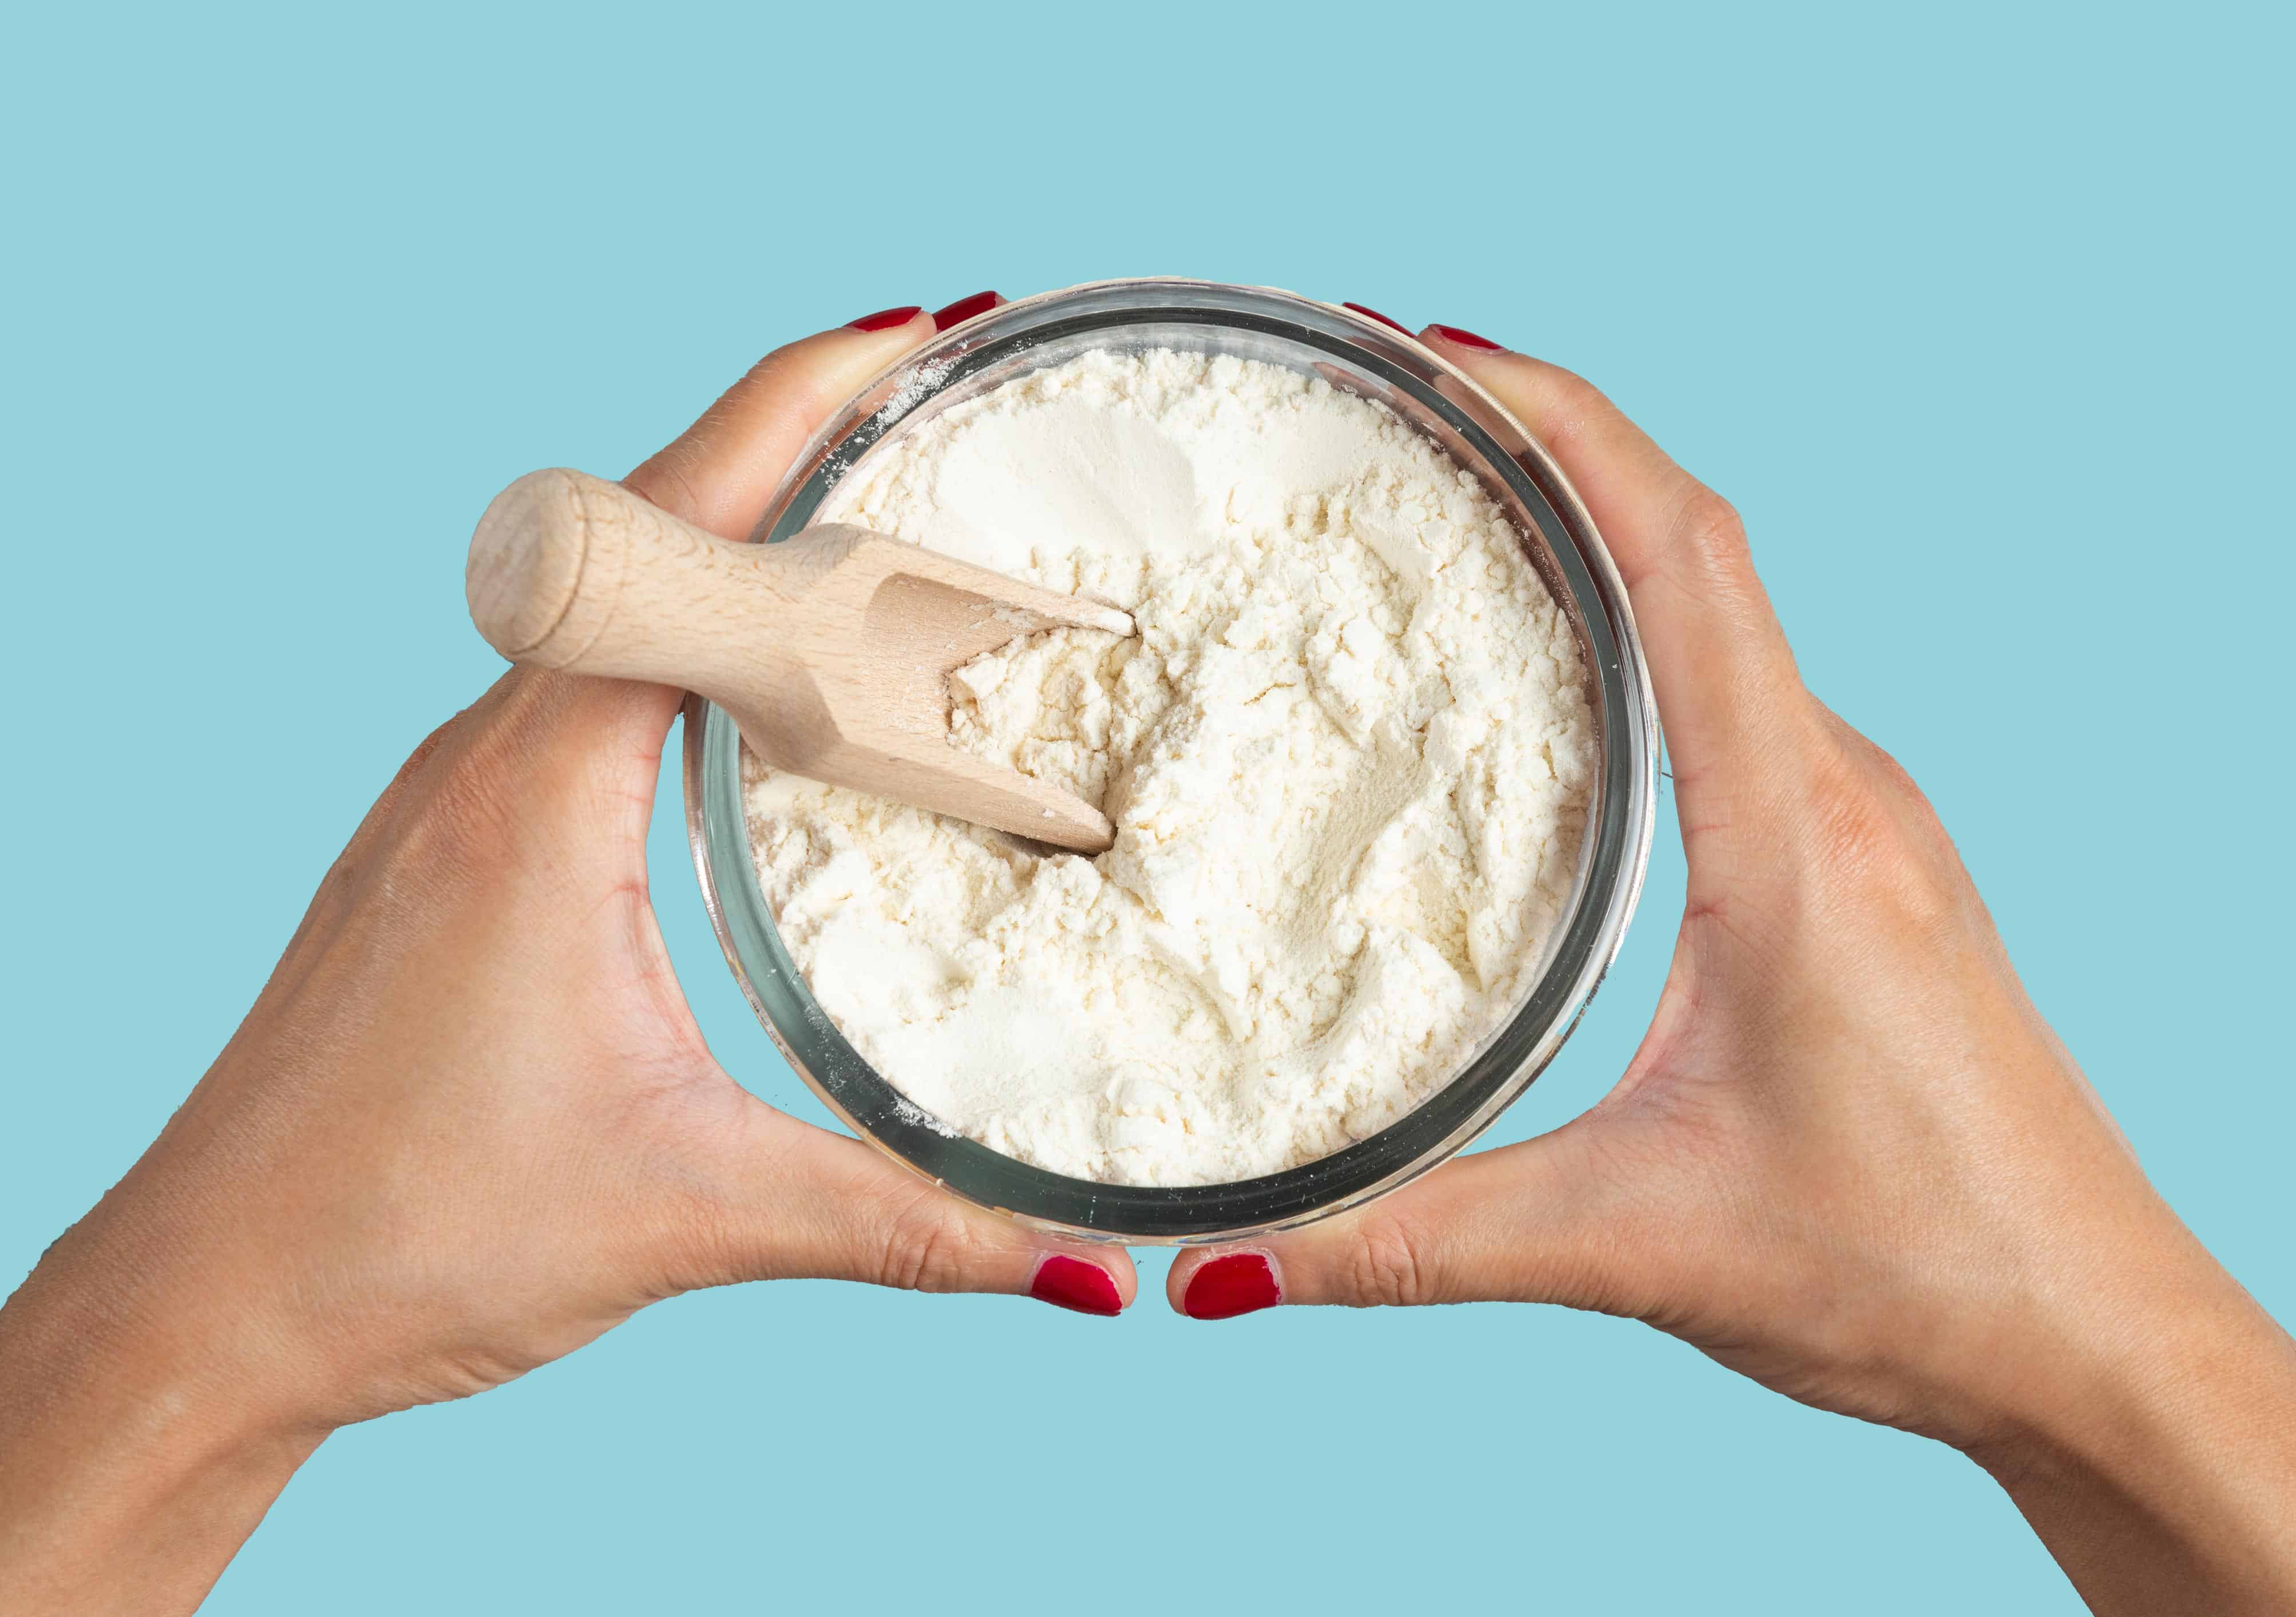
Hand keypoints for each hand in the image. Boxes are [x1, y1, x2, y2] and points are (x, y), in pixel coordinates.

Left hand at [0, 305, 1134, 1616]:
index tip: (920, 334)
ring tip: (879, 523)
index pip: (681, 534)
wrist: (204, 1304)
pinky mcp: (450, 848)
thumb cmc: (396, 1236)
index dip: (802, 408)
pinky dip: (688, 639)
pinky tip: (757, 691)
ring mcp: (455, 798)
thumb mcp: (685, 1214)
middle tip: (948, 405)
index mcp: (539, 793)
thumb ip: (896, 1221)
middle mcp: (485, 761)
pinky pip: (582, 684)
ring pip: (613, 604)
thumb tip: (1077, 1267)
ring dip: (741, 544)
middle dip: (803, 446)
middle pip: (652, 531)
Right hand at [1167, 323, 2295, 1613]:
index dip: (1566, 425)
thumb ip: (1417, 1246)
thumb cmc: (1917, 1267)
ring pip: (1729, 620)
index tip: (1439, 356)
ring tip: (1461, 505)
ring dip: (1606, 536)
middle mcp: (1845, 793)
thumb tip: (1220, 1271)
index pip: (1685, 558)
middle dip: (1554, 445)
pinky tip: (1566, 678)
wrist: (2098, 1337)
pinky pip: (1746, 697)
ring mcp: (1867, 824)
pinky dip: (1648, 635)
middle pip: (1701, 548)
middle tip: (1402, 404)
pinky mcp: (1867, 870)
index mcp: (1797, 834)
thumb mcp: (1637, 1244)